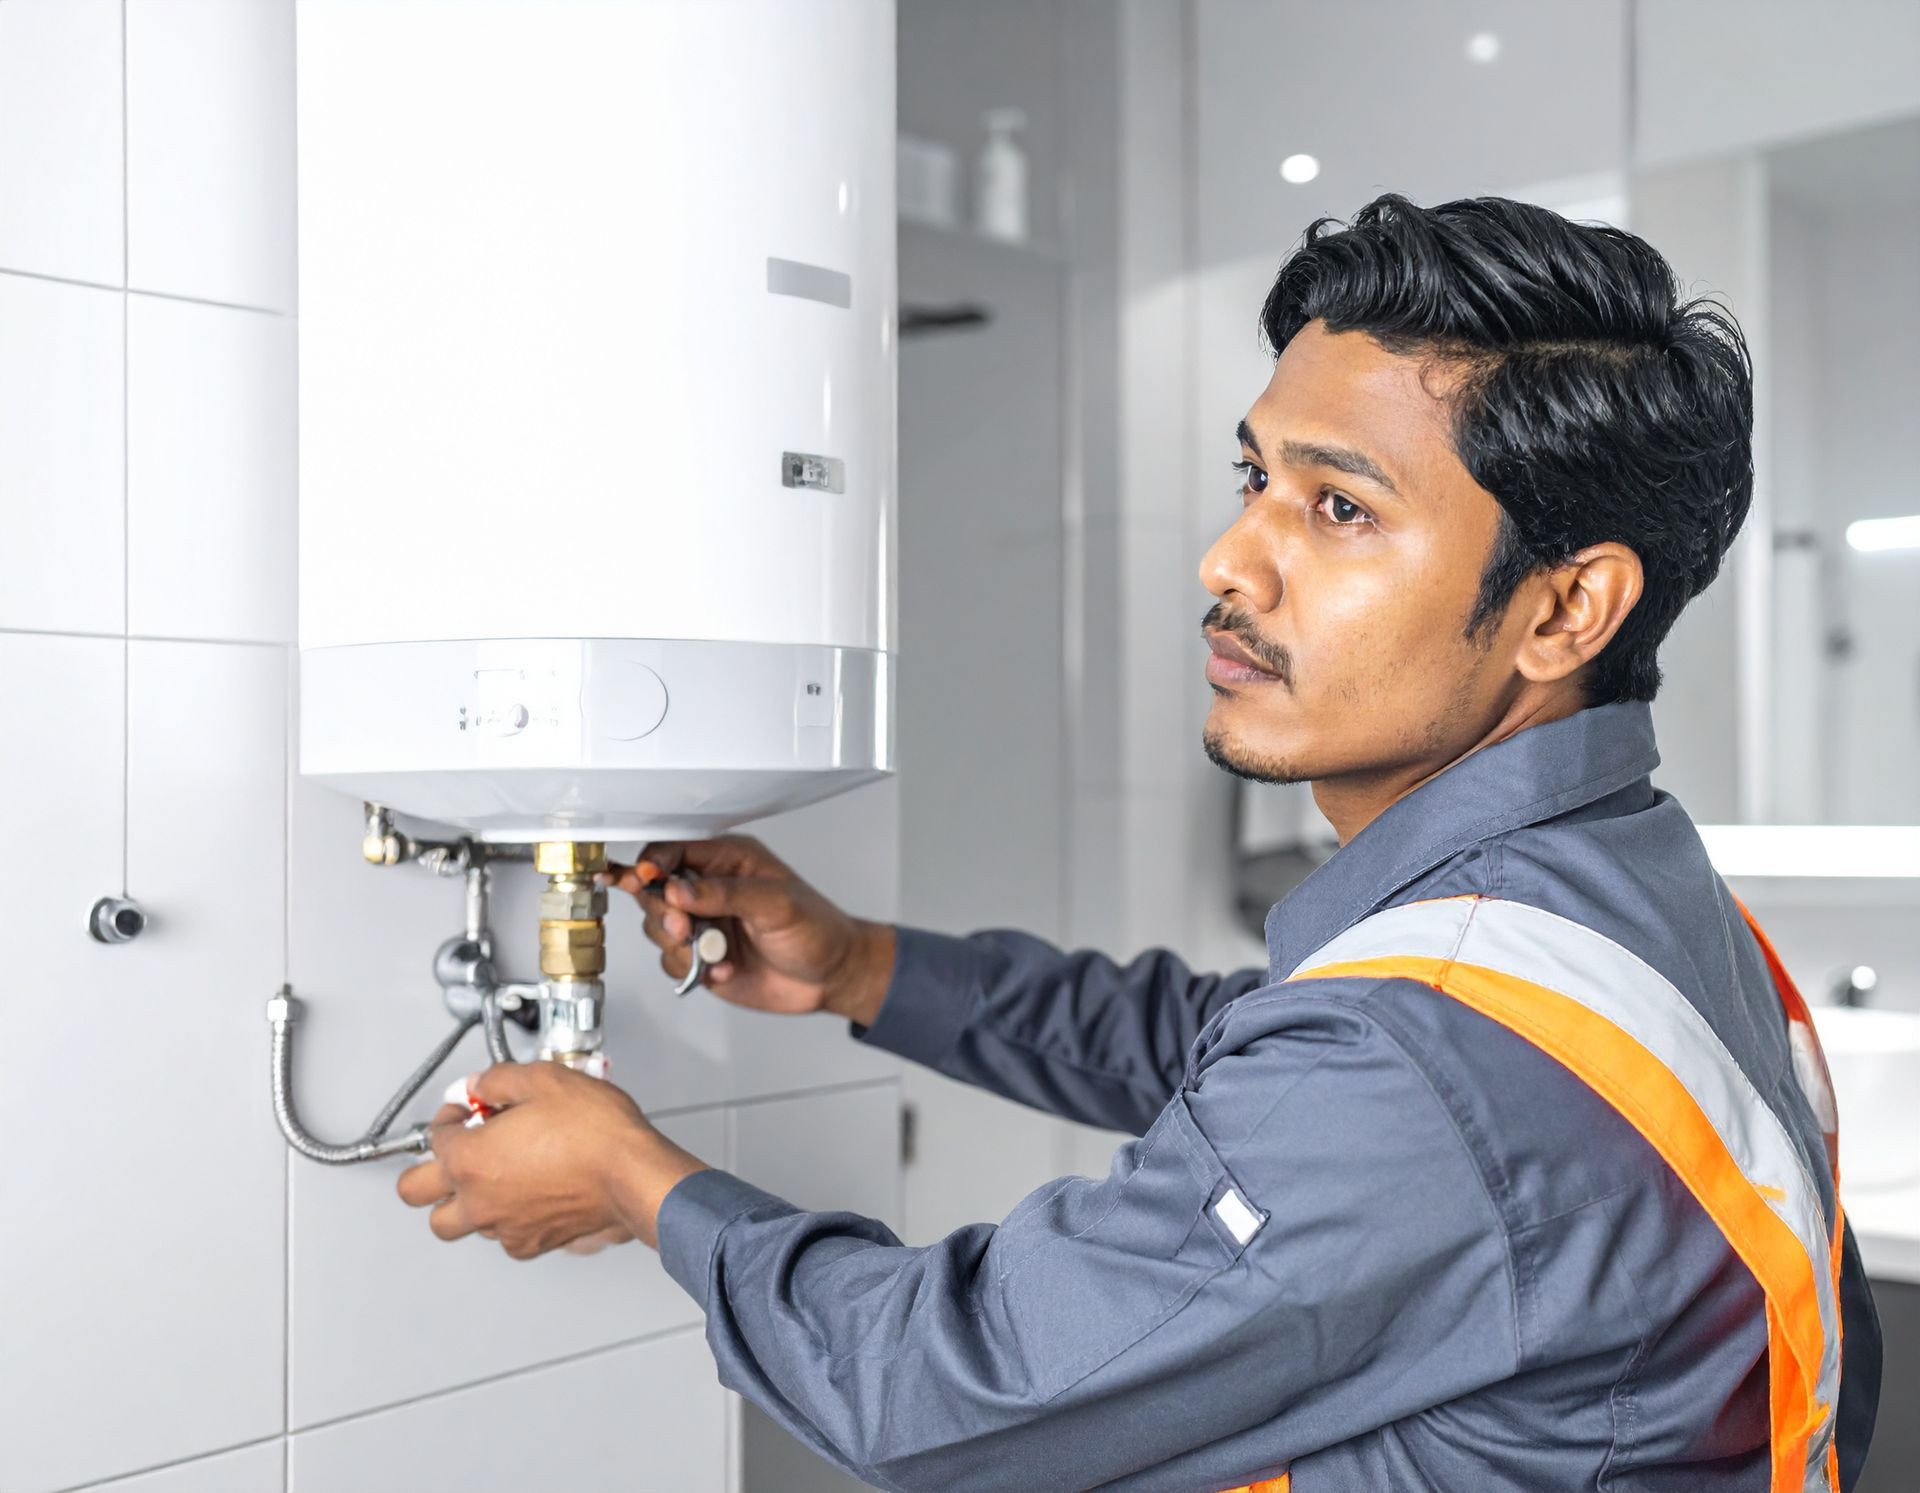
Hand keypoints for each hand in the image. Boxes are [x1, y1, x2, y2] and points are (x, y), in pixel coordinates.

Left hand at [395, 1062, 707, 1256]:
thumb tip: (482, 1083)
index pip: (433, 1137)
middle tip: (453, 1151)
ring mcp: (502, 1226)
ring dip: (464, 1199)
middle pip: (415, 1195)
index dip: (449, 1116)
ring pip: (456, 1222)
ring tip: (490, 1175)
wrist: (633, 1174)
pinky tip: (524, 1195)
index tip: (467, 1109)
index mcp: (469, 1159)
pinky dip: (503, 1218)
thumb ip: (500, 1079)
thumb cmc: (596, 1133)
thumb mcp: (545, 1080)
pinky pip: (500, 1236)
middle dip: (428, 1169)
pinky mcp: (530, 1243)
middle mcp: (477, 1199)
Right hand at [607, 834, 895, 1025]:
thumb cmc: (817, 929)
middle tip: (684, 928)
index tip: (643, 881)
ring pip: (658, 929)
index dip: (652, 866)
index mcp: (728, 861)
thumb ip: (725, 894)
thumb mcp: (777, 903)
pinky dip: (691, 969)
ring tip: (712, 953)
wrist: (831, 976)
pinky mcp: (702, 958)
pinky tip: (723, 969)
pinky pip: (672, 962)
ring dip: (679, 945)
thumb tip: (679, 891)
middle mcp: (710, 890)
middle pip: (655, 892)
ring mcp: (704, 925)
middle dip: (663, 913)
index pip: (672, 852)